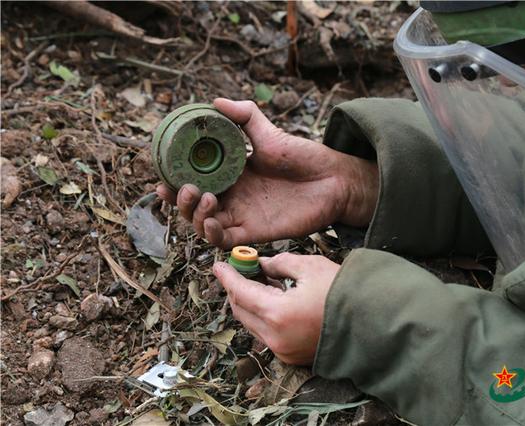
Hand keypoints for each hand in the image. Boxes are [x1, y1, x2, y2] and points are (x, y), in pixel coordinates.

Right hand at [157, 98, 377, 247]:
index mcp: (229, 175)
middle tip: (185, 188)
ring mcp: (242, 216)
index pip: (193, 181)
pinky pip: (225, 241)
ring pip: (204, 225)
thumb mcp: (269, 132)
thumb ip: (243, 116)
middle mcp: (232, 197)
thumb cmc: (302, 155)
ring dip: (195, 216)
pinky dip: (212, 234)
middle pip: (193, 207)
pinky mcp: (255, 232)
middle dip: (180, 201)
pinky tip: (213, 221)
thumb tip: (215, 102)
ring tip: (205, 197)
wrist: (332, 179)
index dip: (175, 182)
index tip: (163, 176)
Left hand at [213, 253, 338, 364]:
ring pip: (252, 324)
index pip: (240, 292)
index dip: (228, 276)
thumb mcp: (310, 267)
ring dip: (249, 302)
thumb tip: (262, 265)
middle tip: (241, 269)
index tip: (219, 265)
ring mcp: (282, 350)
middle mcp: (275, 337)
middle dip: (236, 289)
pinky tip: (274, 299)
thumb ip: (280, 264)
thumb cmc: (344, 292)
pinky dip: (263, 316)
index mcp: (277, 314)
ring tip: (260, 281)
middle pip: (240, 310)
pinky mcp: (291, 356)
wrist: (373, 323)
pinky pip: (266, 334)